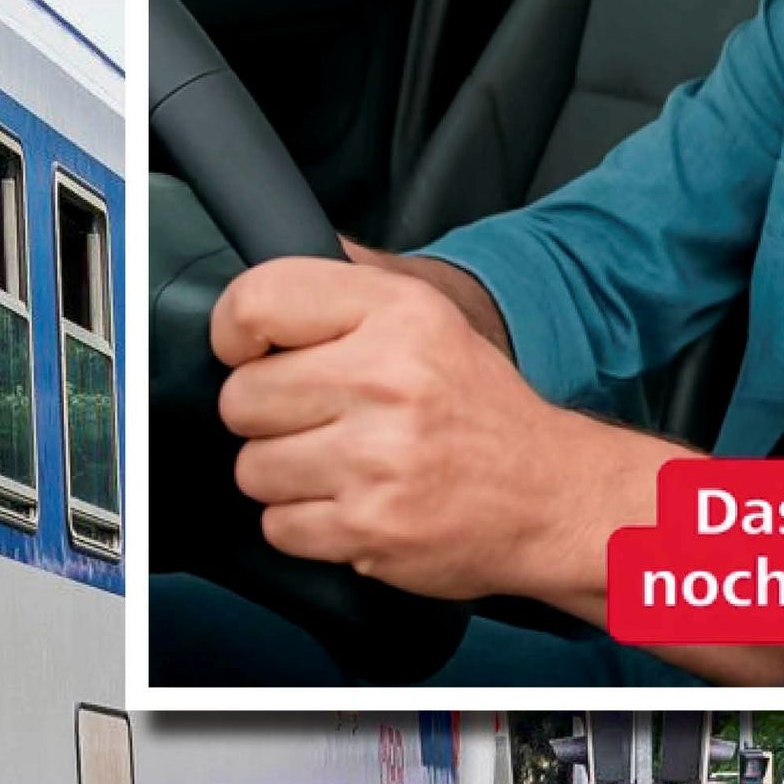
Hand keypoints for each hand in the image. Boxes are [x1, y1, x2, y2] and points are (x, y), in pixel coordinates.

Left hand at [210, 257, 613, 604]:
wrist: (549, 494)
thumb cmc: (475, 406)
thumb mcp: (427, 315)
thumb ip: (347, 283)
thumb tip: (262, 257)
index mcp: (397, 312)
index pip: (256, 301)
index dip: (234, 333)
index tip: (249, 351)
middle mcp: (387, 378)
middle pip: (240, 398)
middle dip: (266, 416)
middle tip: (318, 419)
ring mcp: (378, 457)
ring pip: (252, 468)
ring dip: (284, 475)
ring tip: (341, 464)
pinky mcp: (371, 525)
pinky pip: (277, 526)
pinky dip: (305, 524)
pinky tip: (352, 503)